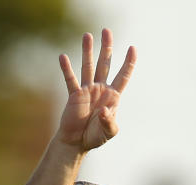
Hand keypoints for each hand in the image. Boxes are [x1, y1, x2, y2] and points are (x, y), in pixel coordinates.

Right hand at [56, 28, 136, 151]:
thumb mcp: (108, 132)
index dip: (128, 62)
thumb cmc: (95, 137)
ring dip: (88, 52)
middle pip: (105, 64)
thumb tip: (105, 110)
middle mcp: (100, 89)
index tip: (133, 47)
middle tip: (106, 31)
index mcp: (112, 97)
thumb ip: (109, 123)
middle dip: (107, 48)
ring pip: (88, 67)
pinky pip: (70, 80)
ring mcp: (87, 90)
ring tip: (87, 35)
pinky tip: (63, 57)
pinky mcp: (74, 95)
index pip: (123, 75)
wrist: (77, 142)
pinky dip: (66, 69)